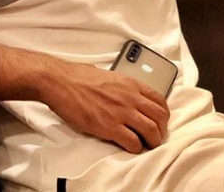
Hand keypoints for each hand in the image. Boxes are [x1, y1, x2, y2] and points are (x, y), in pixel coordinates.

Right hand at [40, 61, 169, 153]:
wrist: (60, 82)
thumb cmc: (78, 76)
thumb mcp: (106, 75)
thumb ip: (119, 85)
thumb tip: (122, 91)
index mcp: (129, 83)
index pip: (159, 99)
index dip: (163, 113)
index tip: (160, 120)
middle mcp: (129, 97)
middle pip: (159, 116)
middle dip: (161, 129)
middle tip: (156, 136)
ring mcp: (120, 112)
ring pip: (151, 131)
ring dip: (152, 141)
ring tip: (147, 145)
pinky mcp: (109, 126)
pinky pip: (132, 142)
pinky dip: (135, 148)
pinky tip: (130, 147)